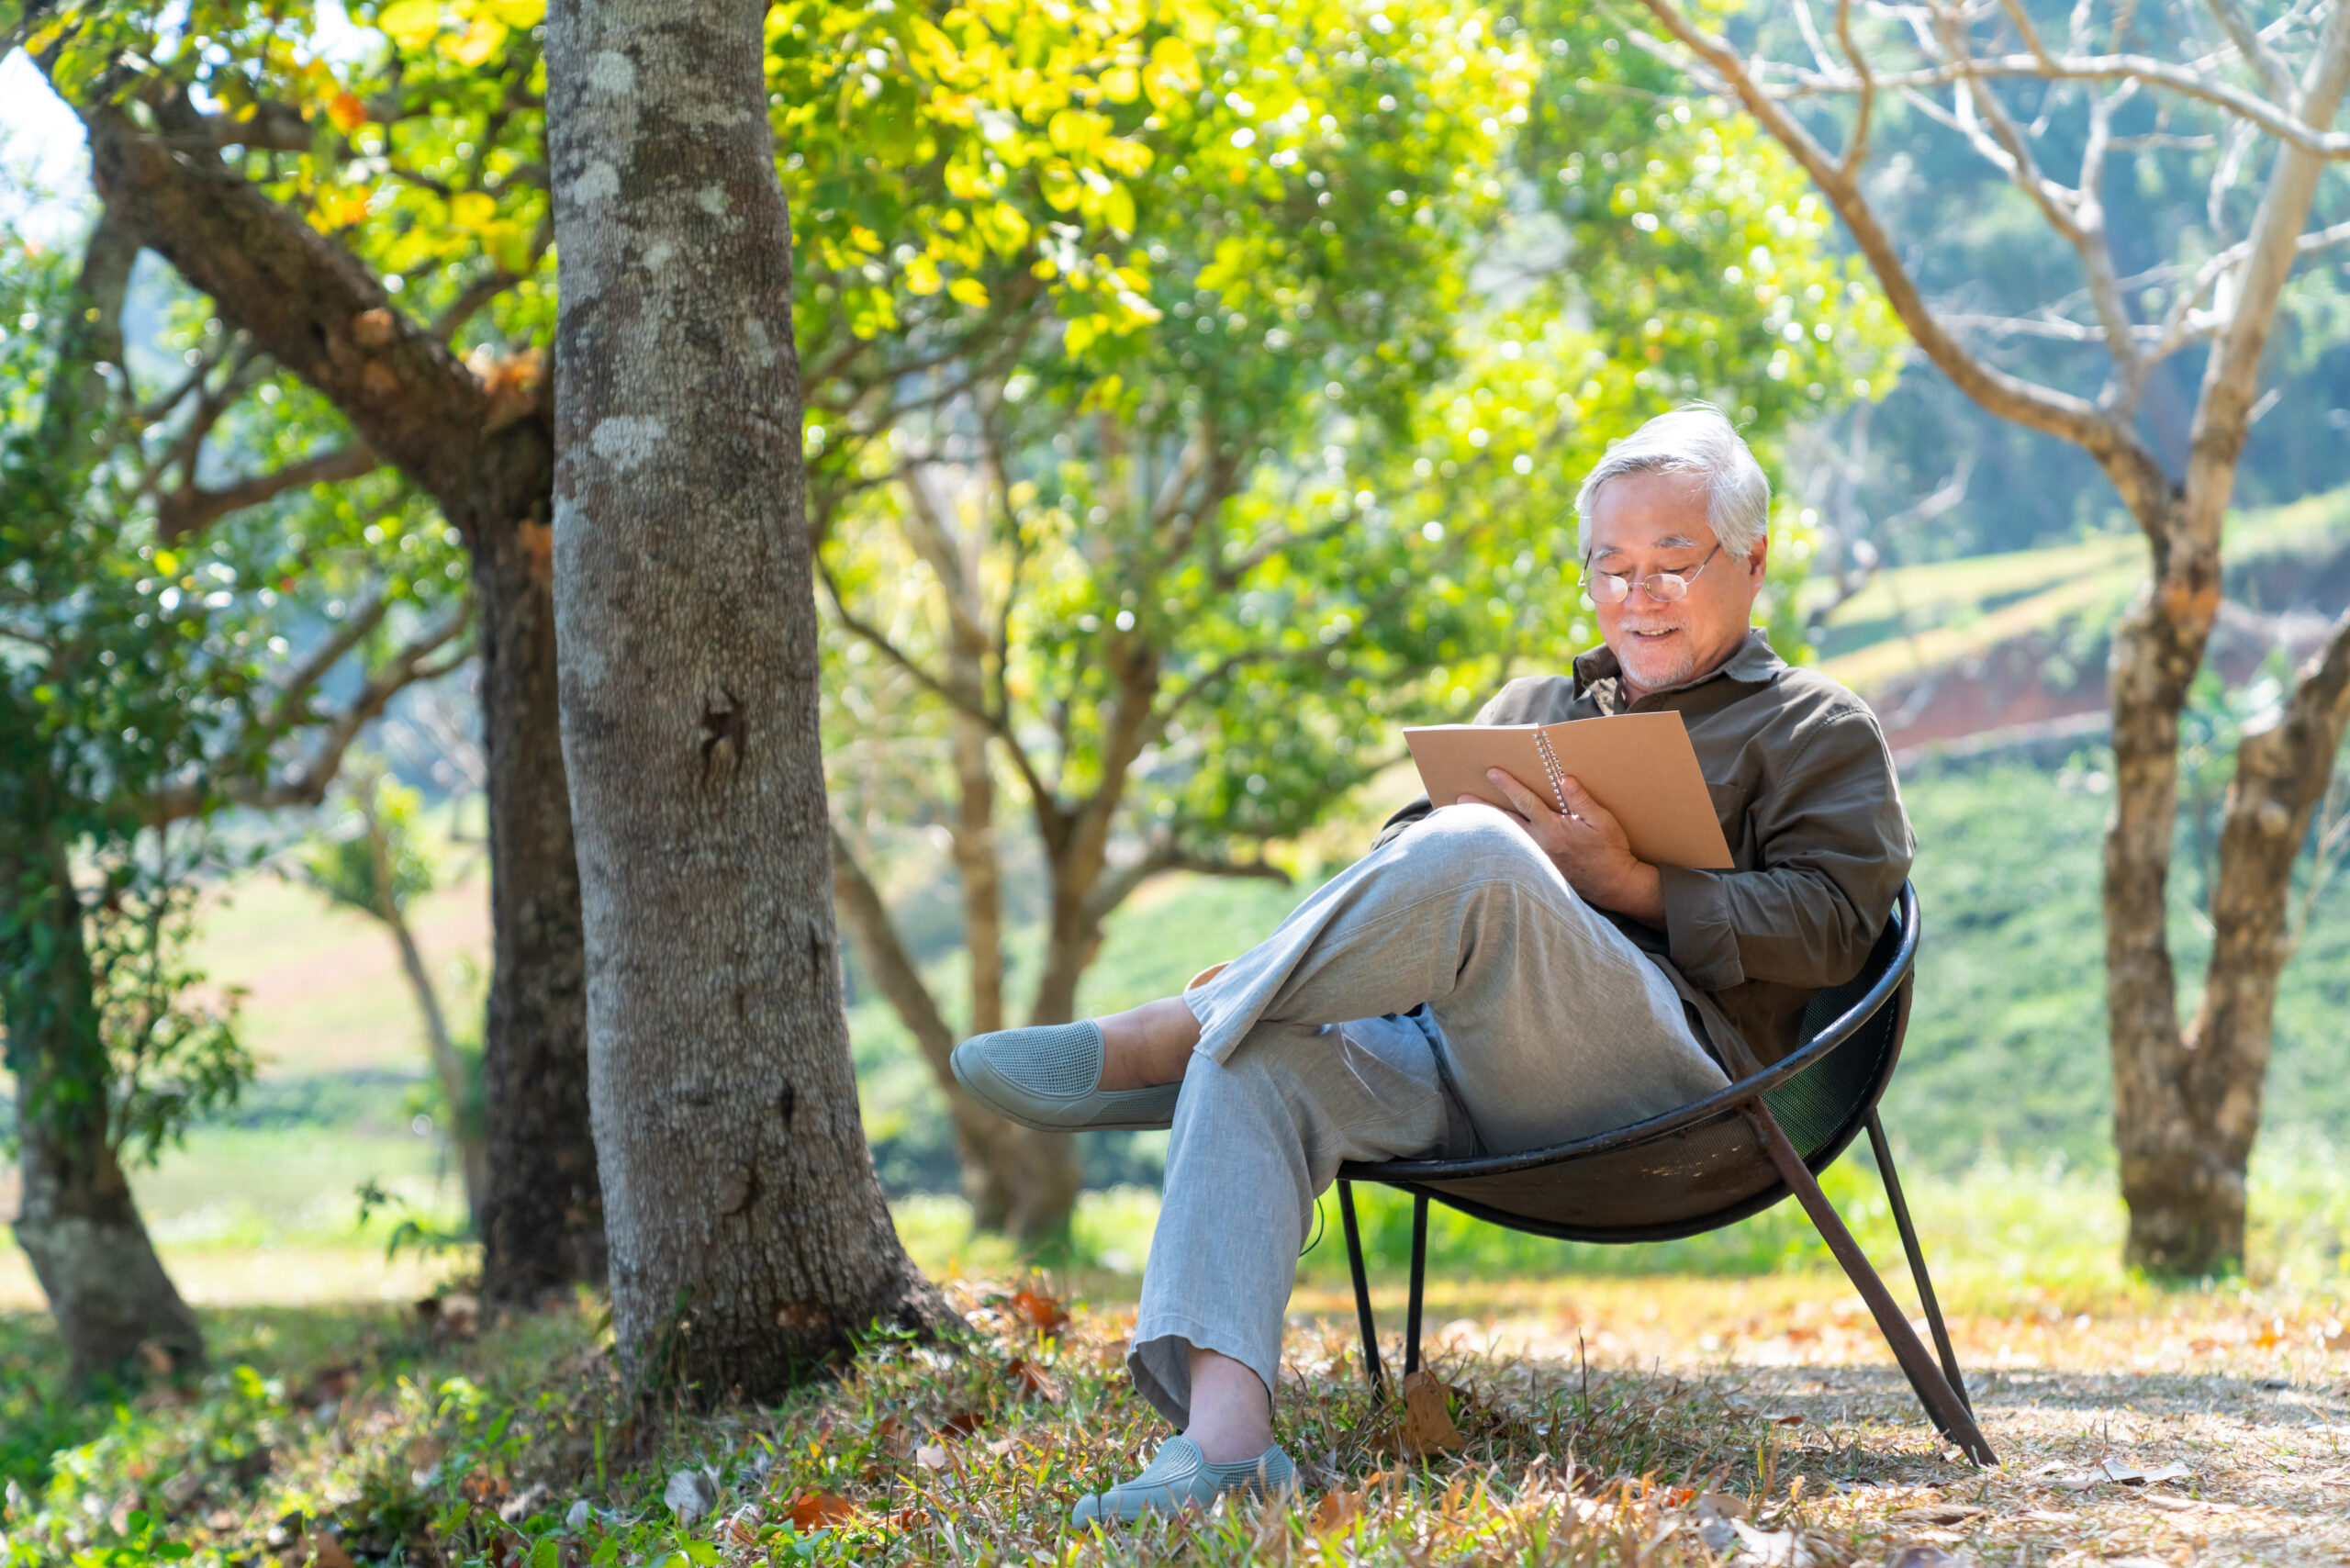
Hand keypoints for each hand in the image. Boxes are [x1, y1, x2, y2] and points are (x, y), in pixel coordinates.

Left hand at [1458, 768, 1667, 924]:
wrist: (1615, 885)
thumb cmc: (1611, 851)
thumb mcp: (1602, 821)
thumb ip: (1581, 800)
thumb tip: (1563, 779)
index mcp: (1554, 829)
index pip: (1525, 802)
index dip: (1508, 785)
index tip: (1492, 772)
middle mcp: (1539, 844)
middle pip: (1504, 821)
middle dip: (1482, 808)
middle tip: (1461, 797)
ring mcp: (1536, 860)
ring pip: (1505, 839)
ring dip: (1487, 827)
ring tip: (1467, 818)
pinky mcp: (1539, 871)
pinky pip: (1513, 854)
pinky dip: (1499, 845)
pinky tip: (1490, 841)